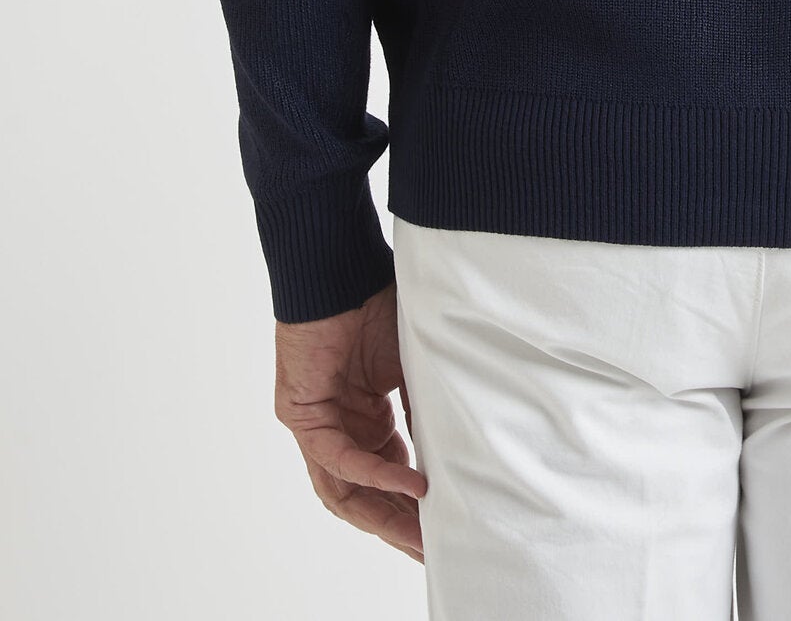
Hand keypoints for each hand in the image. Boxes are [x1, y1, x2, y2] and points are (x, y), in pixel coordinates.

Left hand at [273, 280, 427, 562]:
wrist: (341, 270)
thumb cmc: (376, 304)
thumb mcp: (412, 368)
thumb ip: (423, 411)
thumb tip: (457, 453)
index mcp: (363, 419)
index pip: (387, 477)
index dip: (413, 508)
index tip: (445, 530)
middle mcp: (337, 429)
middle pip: (363, 497)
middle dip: (399, 527)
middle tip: (434, 550)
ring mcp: (317, 426)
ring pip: (344, 491)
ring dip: (384, 516)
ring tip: (421, 535)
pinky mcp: (303, 416)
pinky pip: (339, 458)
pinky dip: (376, 473)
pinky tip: (411, 483)